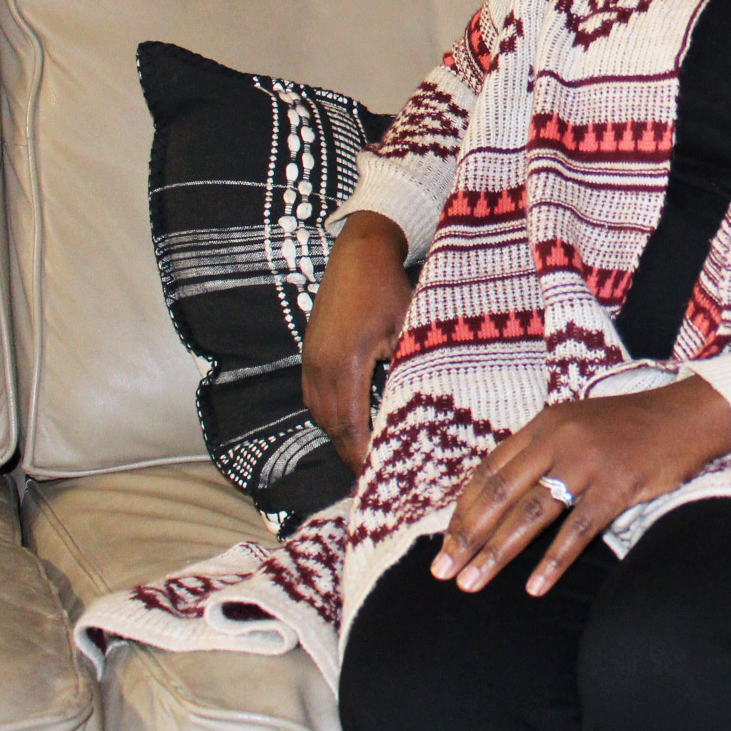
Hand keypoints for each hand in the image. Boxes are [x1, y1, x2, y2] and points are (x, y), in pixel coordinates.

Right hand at [302, 211, 412, 472]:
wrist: (359, 253)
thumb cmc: (390, 289)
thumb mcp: (408, 329)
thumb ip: (410, 369)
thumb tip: (421, 410)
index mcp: (347, 365)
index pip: (351, 427)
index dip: (362, 456)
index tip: (378, 477)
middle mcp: (321, 367)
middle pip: (332, 427)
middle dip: (350, 454)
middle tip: (373, 477)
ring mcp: (311, 361)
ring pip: (320, 414)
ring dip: (339, 436)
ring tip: (363, 457)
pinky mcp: (309, 354)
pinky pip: (314, 397)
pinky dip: (331, 416)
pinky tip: (350, 425)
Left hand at [430, 376, 730, 596]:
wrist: (690, 414)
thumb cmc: (632, 426)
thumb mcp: (578, 425)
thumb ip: (542, 451)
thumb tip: (502, 491)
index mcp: (545, 424)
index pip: (489, 471)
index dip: (464, 509)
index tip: (445, 542)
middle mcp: (560, 440)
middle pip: (500, 494)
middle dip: (467, 536)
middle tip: (442, 571)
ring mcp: (588, 463)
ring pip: (530, 514)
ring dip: (496, 553)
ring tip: (472, 583)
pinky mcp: (617, 485)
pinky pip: (577, 530)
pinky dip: (553, 561)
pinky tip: (534, 587)